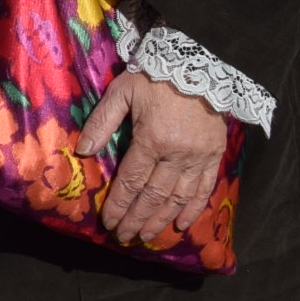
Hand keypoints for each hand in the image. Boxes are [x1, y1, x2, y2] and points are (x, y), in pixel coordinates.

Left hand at [79, 70, 229, 245]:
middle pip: (154, 195)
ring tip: (147, 236)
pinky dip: (193, 209)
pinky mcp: (215, 155)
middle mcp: (177, 154)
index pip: (132, 181)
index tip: (109, 222)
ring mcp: (199, 157)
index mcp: (152, 139)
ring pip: (178, 197)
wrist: (199, 63)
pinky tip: (181, 224)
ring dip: (161, 220)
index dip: (119, 204)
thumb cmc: (154, 76)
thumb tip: (84, 150)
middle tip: (124, 237)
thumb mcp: (122, 92)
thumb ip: (102, 122)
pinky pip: (205, 188)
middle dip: (137, 218)